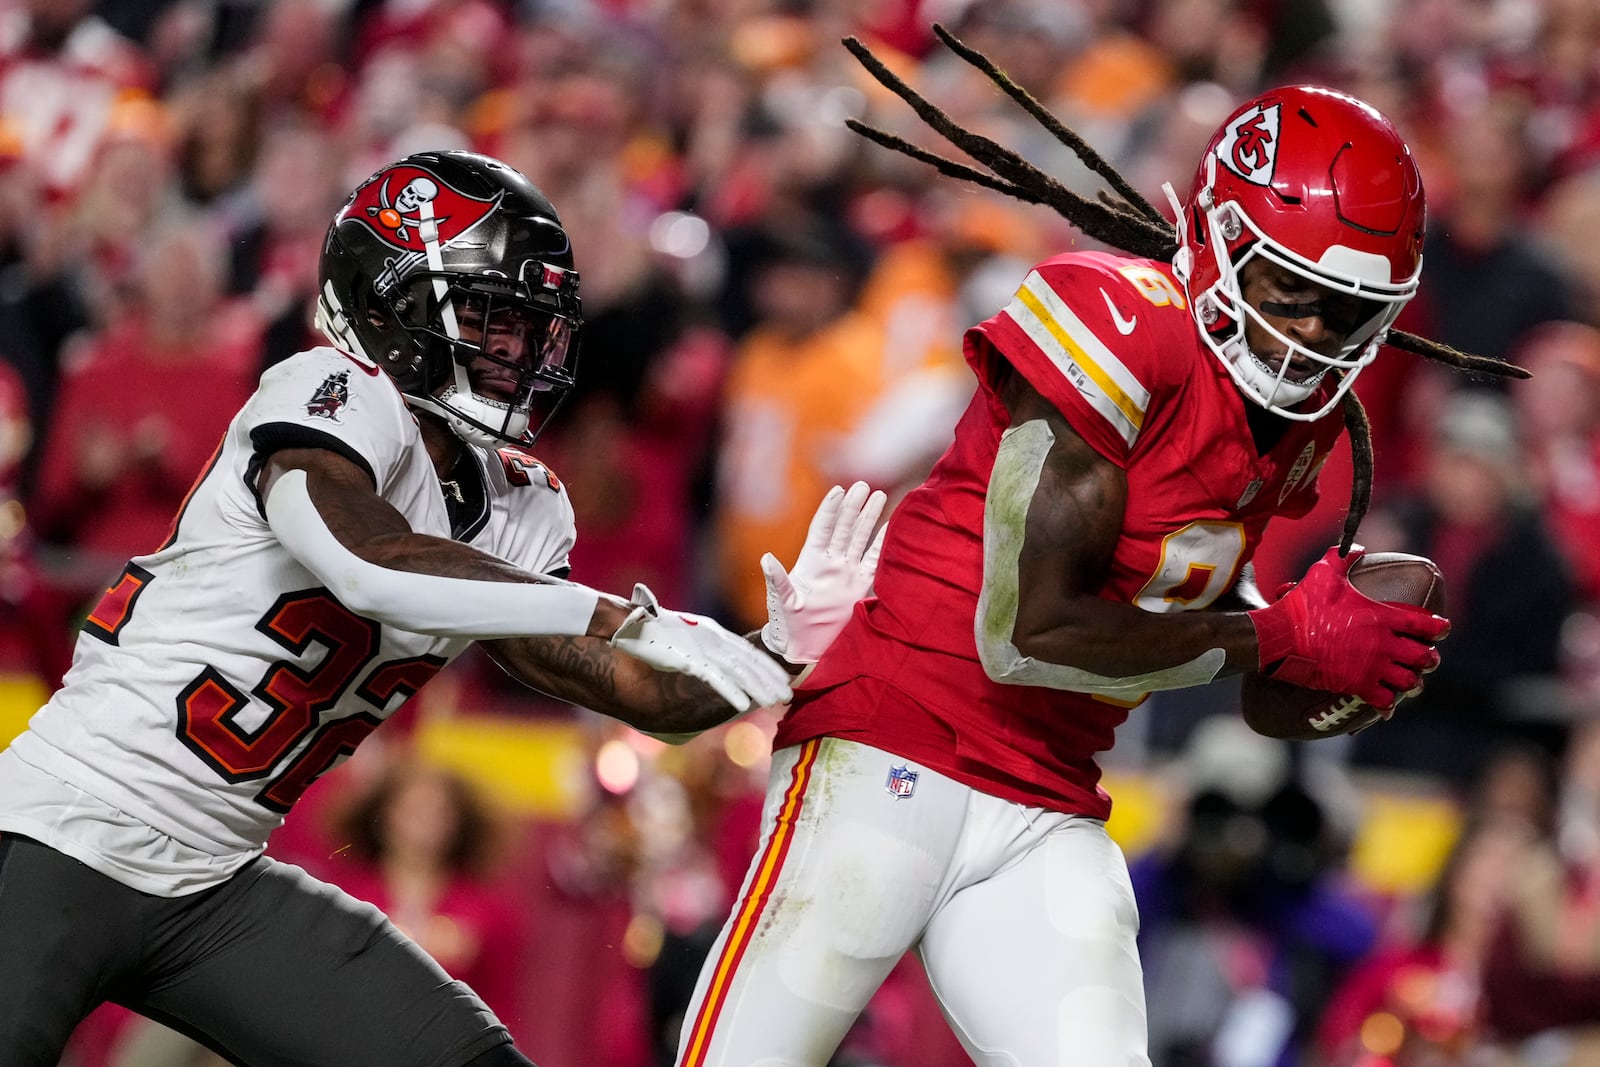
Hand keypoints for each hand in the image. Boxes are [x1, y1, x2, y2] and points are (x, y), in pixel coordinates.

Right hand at [610, 583, 792, 711]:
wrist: (628, 628)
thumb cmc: (653, 633)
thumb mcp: (685, 639)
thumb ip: (702, 649)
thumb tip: (716, 664)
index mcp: (712, 634)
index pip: (746, 650)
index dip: (765, 665)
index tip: (781, 678)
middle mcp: (712, 639)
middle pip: (748, 661)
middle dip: (769, 678)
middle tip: (787, 694)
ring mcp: (701, 649)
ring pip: (739, 671)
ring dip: (759, 687)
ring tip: (776, 700)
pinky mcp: (688, 660)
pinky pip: (716, 679)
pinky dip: (731, 692)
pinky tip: (745, 705)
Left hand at [760, 481, 887, 663]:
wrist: (803, 649)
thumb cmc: (786, 625)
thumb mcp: (781, 601)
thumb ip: (778, 580)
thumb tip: (765, 558)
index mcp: (811, 561)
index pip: (822, 528)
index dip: (830, 509)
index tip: (839, 489)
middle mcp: (830, 563)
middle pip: (844, 528)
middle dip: (854, 506)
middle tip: (865, 485)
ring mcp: (846, 573)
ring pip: (859, 539)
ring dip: (869, 518)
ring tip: (880, 495)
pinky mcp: (859, 588)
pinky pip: (873, 561)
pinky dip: (882, 545)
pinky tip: (891, 527)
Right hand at [1248, 545, 1448, 708]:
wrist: (1281, 638)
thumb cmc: (1302, 606)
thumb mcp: (1324, 574)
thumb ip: (1344, 558)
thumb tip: (1358, 547)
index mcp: (1381, 617)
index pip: (1424, 623)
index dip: (1440, 627)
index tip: (1443, 628)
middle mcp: (1382, 643)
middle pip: (1423, 657)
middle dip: (1430, 658)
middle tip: (1427, 658)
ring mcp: (1371, 667)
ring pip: (1408, 682)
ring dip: (1412, 682)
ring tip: (1410, 682)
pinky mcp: (1356, 685)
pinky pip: (1383, 701)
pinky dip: (1387, 705)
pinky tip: (1387, 707)